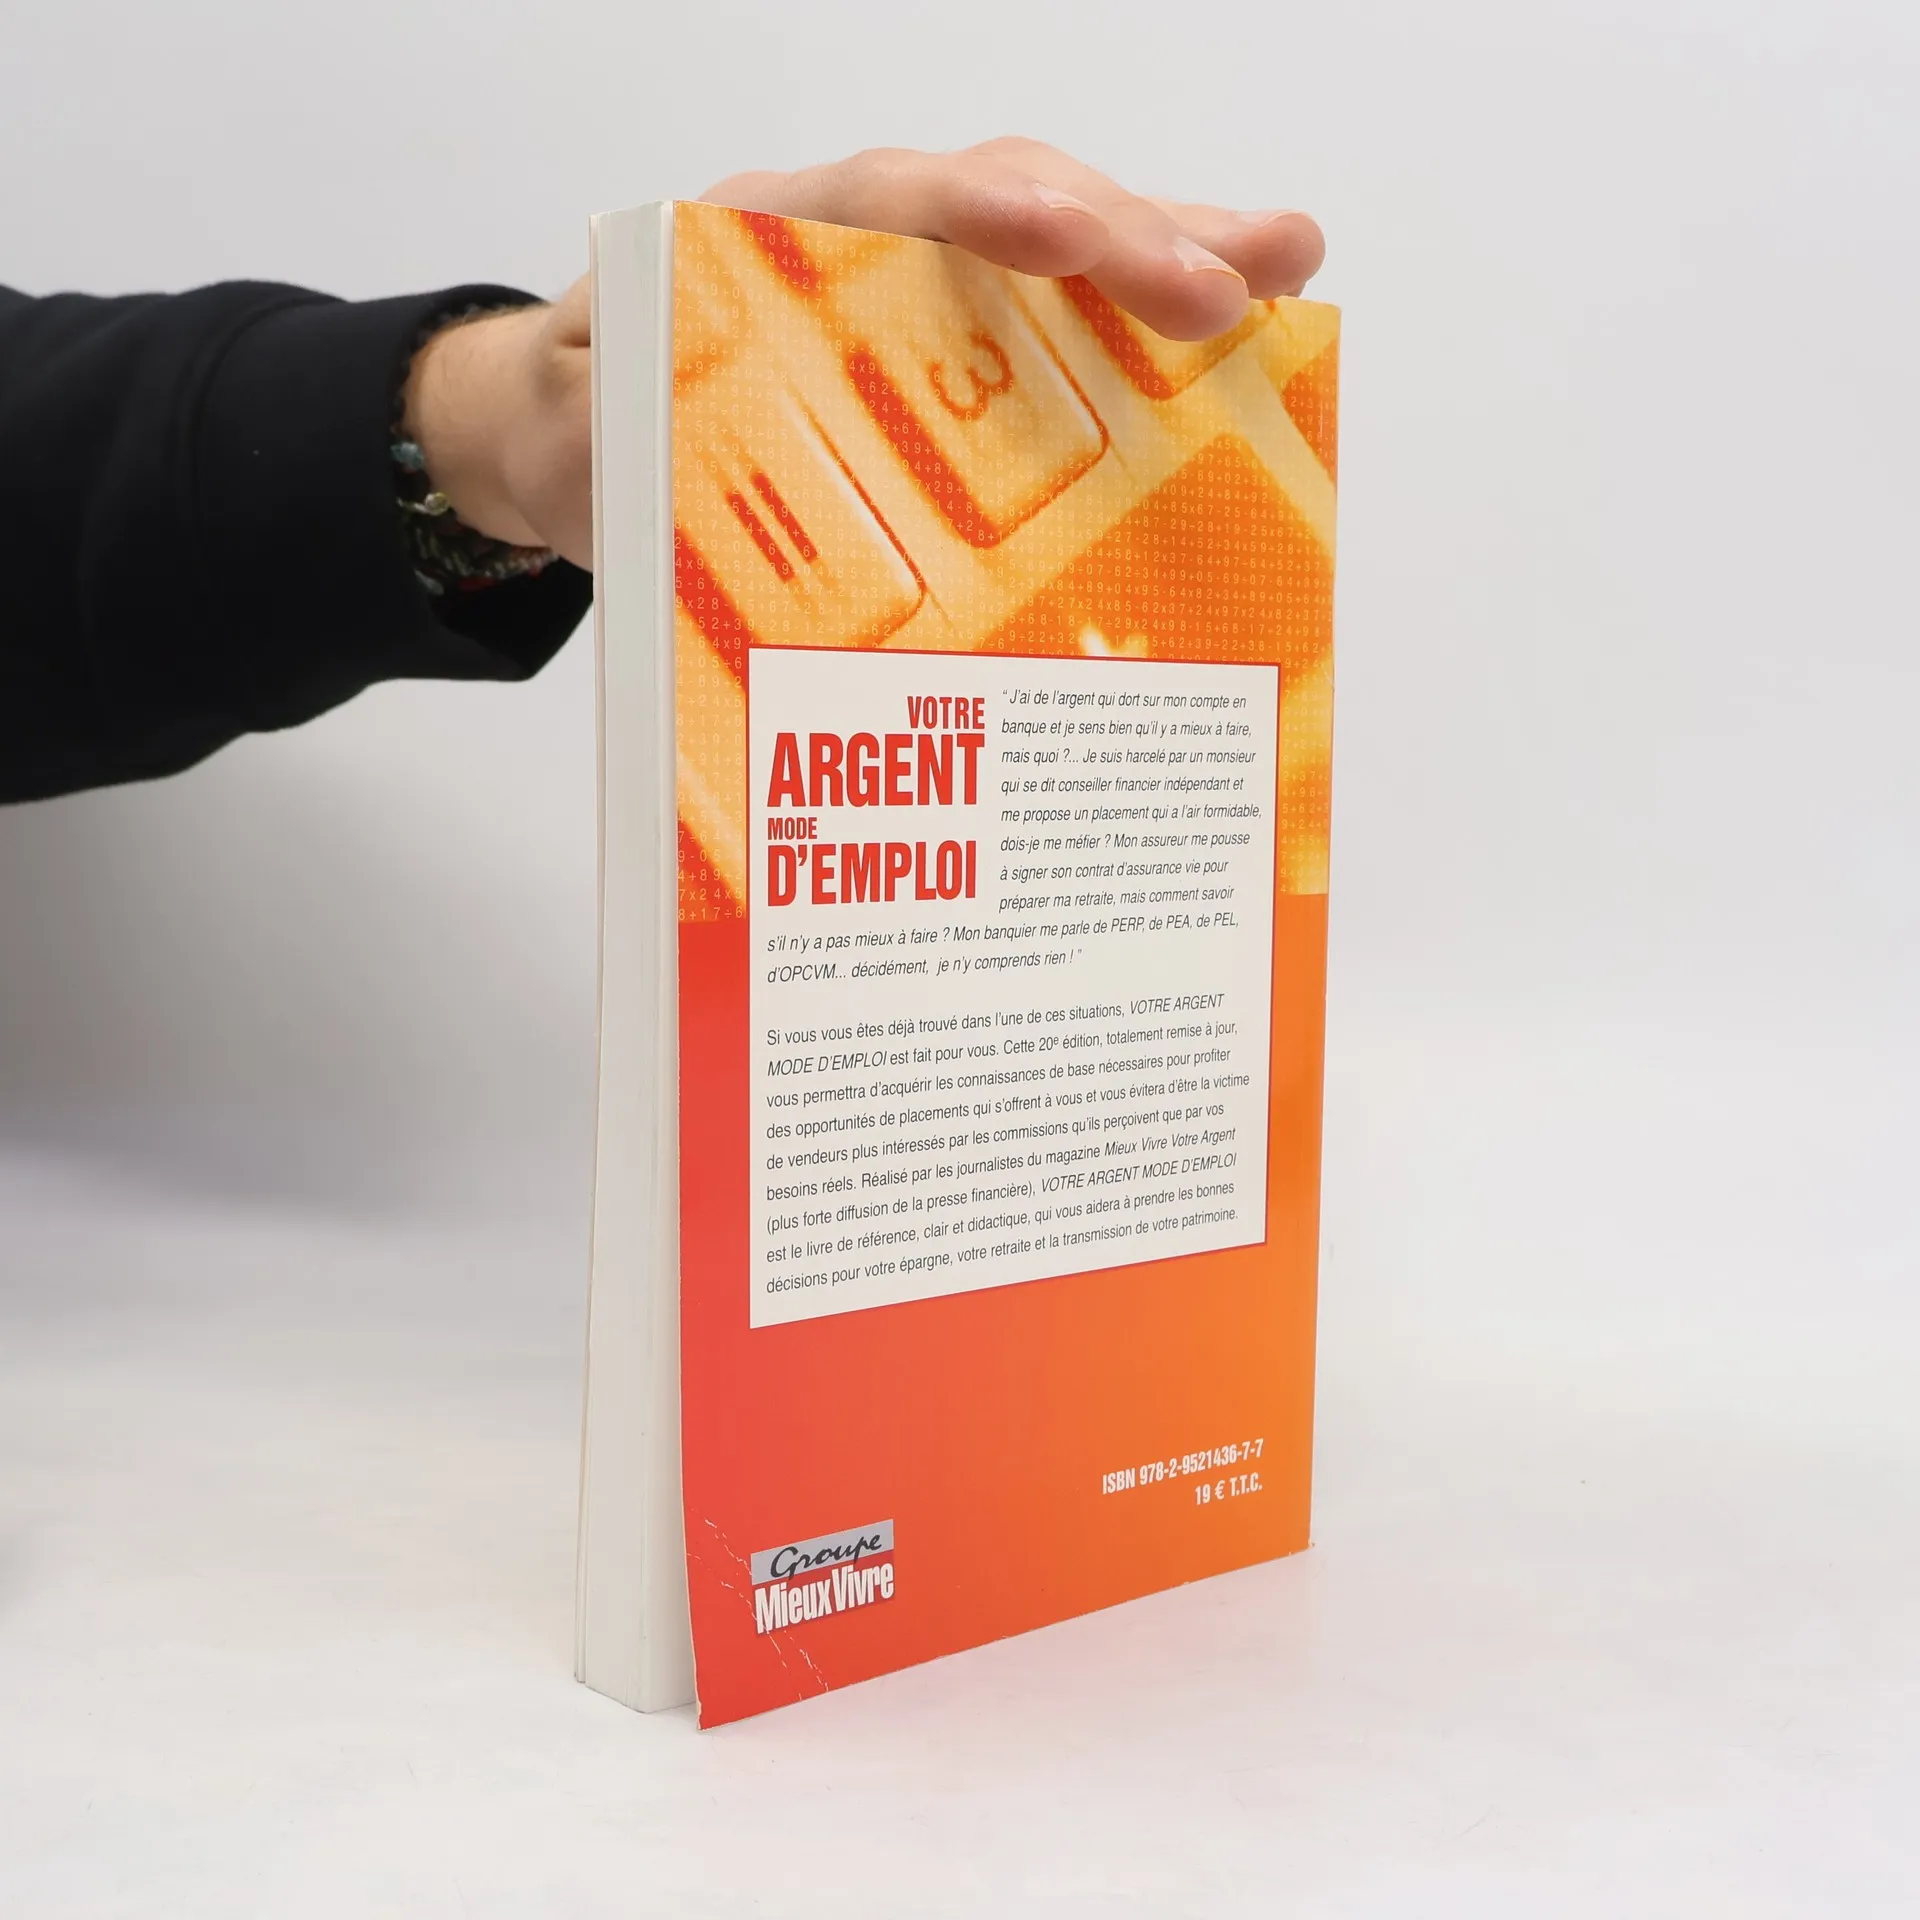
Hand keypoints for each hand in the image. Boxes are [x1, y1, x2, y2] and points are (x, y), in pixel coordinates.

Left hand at [405, 138, 1325, 571]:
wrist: (574, 430)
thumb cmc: (590, 420)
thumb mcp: (579, 427)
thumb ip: (622, 422)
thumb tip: (670, 443)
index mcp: (764, 243)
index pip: (890, 202)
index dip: (985, 216)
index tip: (1069, 239)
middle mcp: (857, 243)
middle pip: (1005, 204)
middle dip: (1125, 233)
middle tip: (1244, 278)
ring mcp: (914, 289)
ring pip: (1052, 248)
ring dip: (1169, 254)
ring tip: (1286, 270)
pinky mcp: (949, 351)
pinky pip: (1055, 324)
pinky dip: (1140, 324)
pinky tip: (1232, 340)